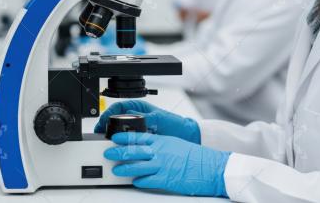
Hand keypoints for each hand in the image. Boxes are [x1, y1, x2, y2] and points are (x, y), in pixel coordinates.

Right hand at [94, 100, 199, 143]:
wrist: (186, 136)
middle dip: (106, 125)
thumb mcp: (160, 118)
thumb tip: (136, 117)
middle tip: (100, 133)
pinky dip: (121, 144)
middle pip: (116, 119)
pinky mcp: (140, 140)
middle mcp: (137, 118)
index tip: (103, 120)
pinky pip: (127, 141)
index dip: (108, 113)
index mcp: (140, 108)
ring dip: (112, 136)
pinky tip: (118, 148)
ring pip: (120, 131)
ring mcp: (138, 129)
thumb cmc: (175, 124)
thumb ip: (148, 117)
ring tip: (105, 141)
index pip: (118, 107)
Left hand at [105, 132, 229, 196]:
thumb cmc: (196, 156)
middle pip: (133, 151)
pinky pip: (148, 181)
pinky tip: (135, 182)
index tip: (114, 138)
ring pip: (137, 166)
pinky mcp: (166, 179)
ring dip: (124, 168)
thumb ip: (161, 145)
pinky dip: (139, 181)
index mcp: (163, 141)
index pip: (139, 137)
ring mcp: (162, 166)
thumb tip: (148, 148)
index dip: (124, 137)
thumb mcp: (176, 144)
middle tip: (108, 153)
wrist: (211, 167)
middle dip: (118, 152)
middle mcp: (160, 152)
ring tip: (116, 170)